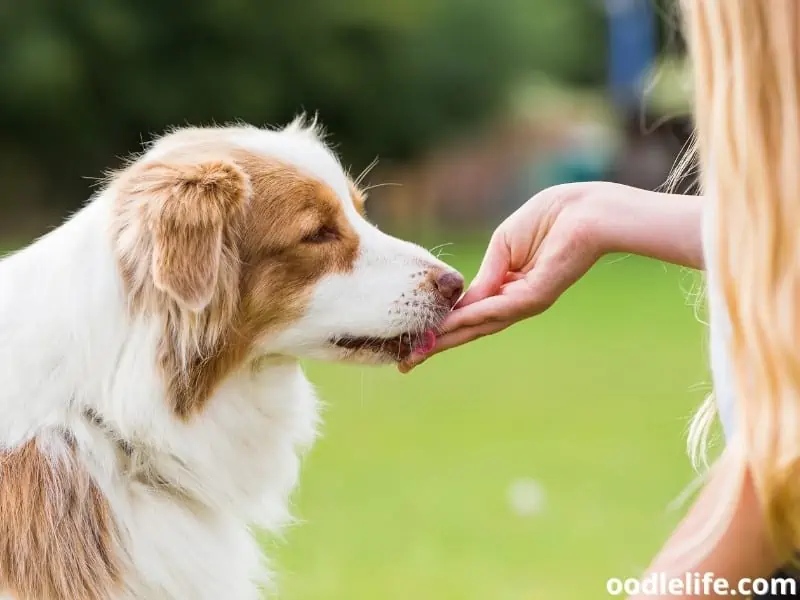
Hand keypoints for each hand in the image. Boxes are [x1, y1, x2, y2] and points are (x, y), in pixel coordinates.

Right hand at [399, 182, 605, 371]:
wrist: (586, 210)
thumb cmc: (550, 218)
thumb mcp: (503, 247)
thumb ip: (484, 276)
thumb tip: (461, 303)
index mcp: (509, 289)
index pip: (470, 314)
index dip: (442, 326)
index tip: (414, 341)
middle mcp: (516, 302)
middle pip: (472, 328)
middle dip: (438, 345)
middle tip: (407, 363)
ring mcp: (526, 302)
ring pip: (480, 325)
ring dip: (447, 338)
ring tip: (419, 352)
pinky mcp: (536, 296)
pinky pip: (497, 309)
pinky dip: (471, 317)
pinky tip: (448, 325)